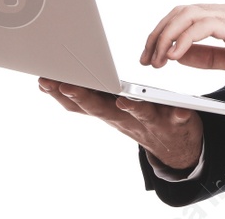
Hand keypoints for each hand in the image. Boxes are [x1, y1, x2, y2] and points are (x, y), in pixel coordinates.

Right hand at [37, 78, 202, 170]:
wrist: (173, 147)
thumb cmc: (137, 119)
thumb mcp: (108, 110)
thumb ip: (87, 97)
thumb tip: (51, 81)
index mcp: (109, 111)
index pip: (80, 103)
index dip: (61, 93)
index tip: (44, 79)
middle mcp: (125, 118)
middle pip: (102, 109)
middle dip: (83, 97)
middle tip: (67, 86)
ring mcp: (151, 122)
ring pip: (139, 114)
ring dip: (130, 108)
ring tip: (123, 100)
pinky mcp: (176, 122)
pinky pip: (178, 118)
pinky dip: (178, 113)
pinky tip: (180, 108)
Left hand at [141, 3, 224, 92]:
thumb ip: (207, 56)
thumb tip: (179, 55)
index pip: (185, 16)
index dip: (162, 34)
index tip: (150, 56)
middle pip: (181, 12)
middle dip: (157, 35)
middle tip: (146, 59)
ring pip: (188, 15)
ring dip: (166, 38)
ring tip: (157, 60)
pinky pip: (204, 26)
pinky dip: (184, 39)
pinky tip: (175, 56)